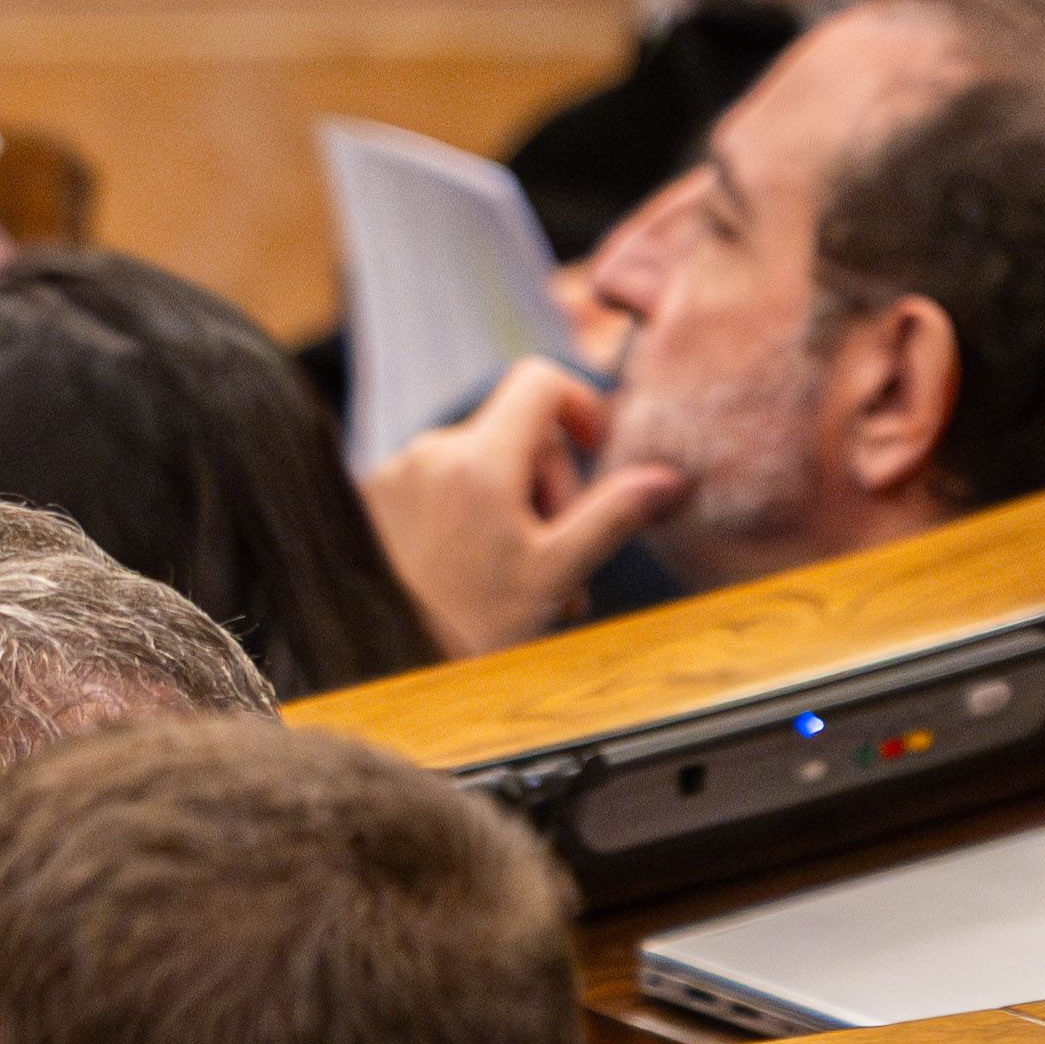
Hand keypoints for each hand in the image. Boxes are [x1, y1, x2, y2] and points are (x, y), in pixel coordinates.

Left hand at [361, 356, 683, 653]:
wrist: (386, 663)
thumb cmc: (470, 626)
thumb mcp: (557, 570)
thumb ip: (614, 515)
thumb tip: (670, 478)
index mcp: (476, 460)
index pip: (539, 381)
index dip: (581, 404)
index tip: (597, 448)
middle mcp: (428, 453)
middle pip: (517, 431)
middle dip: (550, 483)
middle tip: (559, 551)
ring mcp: (395, 472)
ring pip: (482, 459)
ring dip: (515, 504)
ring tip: (523, 572)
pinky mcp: (374, 496)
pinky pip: (442, 481)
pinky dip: (472, 511)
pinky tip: (481, 567)